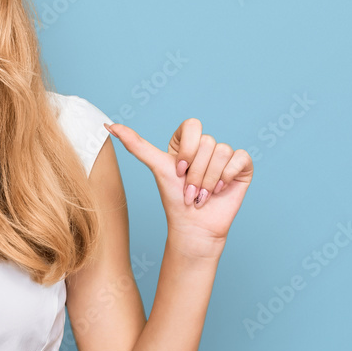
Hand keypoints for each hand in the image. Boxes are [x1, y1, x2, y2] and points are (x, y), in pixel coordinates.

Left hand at [104, 119, 252, 259]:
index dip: (186, 150)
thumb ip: (135, 144)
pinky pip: (240, 157)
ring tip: (202, 195)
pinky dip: (227, 176)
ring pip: (222, 152)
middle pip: (207, 142)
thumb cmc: (173, 198)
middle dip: (195, 173)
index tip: (178, 171)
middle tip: (190, 190)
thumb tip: (109, 125)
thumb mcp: (156, 167)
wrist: (193, 225)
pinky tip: (220, 190)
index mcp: (188, 141)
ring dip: (209, 180)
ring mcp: (226, 155)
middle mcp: (208, 145)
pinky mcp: (242, 166)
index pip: (193, 125)